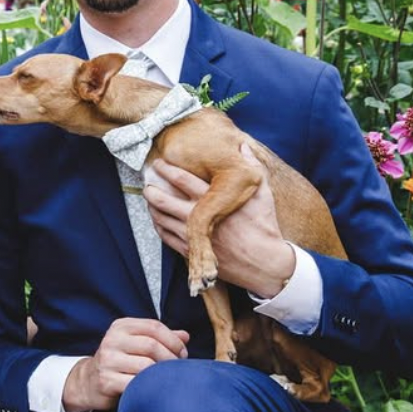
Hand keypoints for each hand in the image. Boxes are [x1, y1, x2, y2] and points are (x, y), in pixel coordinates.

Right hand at [63, 318, 188, 411]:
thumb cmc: (118, 361)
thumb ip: (159, 338)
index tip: (183, 353)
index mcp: (120, 326)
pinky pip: (137, 384)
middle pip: (152, 345)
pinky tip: (154, 389)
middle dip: (171, 358)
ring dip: (163, 375)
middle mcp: (112, 340)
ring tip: (167, 379)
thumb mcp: (134, 343)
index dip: (173, 340)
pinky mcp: (107, 381)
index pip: (154, 327)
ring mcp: (108, 360)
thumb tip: (185, 336)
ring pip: (147, 366)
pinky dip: (150, 387)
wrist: (88, 381)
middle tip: (178, 369)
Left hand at [143, 143, 294, 298]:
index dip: (166, 169)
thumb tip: (243, 146)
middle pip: (163, 200)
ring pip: (161, 218)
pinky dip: (158, 225)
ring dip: (152, 206)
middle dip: (151, 188)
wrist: (265, 264)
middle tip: (147, 180)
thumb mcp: (262, 194)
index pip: (182, 179)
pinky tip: (158, 217)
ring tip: (150, 197)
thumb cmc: (264, 227)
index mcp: (215, 200)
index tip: (159, 163)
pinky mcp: (192, 253)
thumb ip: (252, 168)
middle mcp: (200, 218)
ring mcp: (193, 237)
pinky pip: (166, 236)